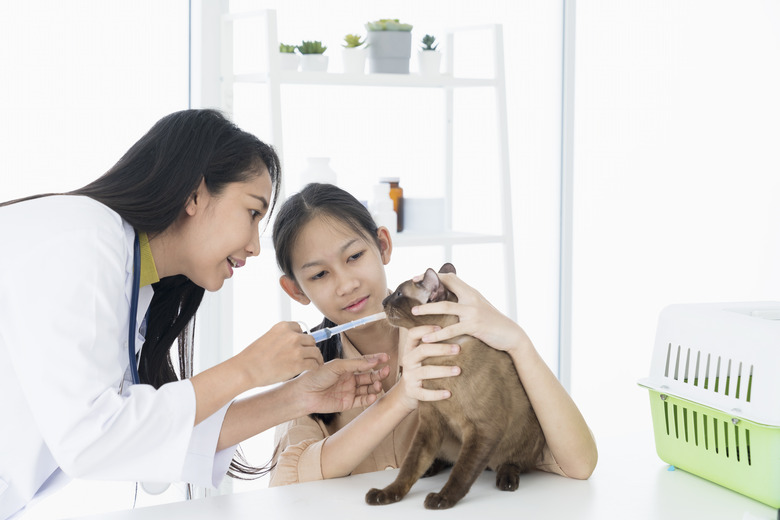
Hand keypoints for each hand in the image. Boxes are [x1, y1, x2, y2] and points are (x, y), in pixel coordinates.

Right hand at [237, 321, 323, 387]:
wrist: (247, 369)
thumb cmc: (254, 357)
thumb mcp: (268, 338)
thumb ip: (282, 338)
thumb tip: (294, 343)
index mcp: (283, 327)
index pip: (300, 329)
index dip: (301, 338)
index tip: (301, 346)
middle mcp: (292, 336)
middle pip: (311, 340)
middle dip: (310, 348)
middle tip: (309, 356)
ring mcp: (296, 350)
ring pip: (315, 352)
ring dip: (316, 358)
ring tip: (315, 363)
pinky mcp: (299, 364)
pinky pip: (314, 364)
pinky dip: (316, 367)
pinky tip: (313, 370)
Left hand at [295, 355, 390, 413]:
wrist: (304, 393)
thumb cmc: (316, 376)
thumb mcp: (337, 366)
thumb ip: (356, 364)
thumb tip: (373, 361)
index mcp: (346, 367)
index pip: (365, 362)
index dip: (376, 360)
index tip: (386, 358)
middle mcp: (349, 379)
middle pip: (369, 376)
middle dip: (378, 374)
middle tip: (386, 371)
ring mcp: (349, 391)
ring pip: (367, 388)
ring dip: (375, 386)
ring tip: (378, 385)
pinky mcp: (347, 403)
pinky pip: (362, 400)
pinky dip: (369, 398)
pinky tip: (373, 395)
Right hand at [396, 325, 459, 411]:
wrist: (404, 395)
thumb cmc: (420, 370)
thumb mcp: (420, 357)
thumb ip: (431, 346)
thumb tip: (457, 332)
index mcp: (410, 350)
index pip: (413, 334)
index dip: (426, 329)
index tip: (442, 328)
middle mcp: (407, 361)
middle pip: (422, 350)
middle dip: (441, 349)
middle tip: (458, 349)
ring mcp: (409, 377)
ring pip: (426, 372)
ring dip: (443, 370)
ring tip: (458, 370)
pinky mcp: (412, 392)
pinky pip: (424, 393)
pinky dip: (437, 394)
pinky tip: (449, 393)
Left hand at [411, 273, 528, 352]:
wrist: (511, 335)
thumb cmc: (493, 323)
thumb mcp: (480, 307)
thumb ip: (466, 301)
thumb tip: (449, 299)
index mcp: (471, 292)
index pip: (451, 277)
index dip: (434, 275)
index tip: (418, 277)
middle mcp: (471, 298)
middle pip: (447, 285)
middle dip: (428, 286)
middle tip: (411, 287)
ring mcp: (473, 311)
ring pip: (445, 306)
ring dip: (427, 309)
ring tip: (413, 312)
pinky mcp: (474, 326)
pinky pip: (452, 329)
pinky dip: (438, 335)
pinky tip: (426, 339)